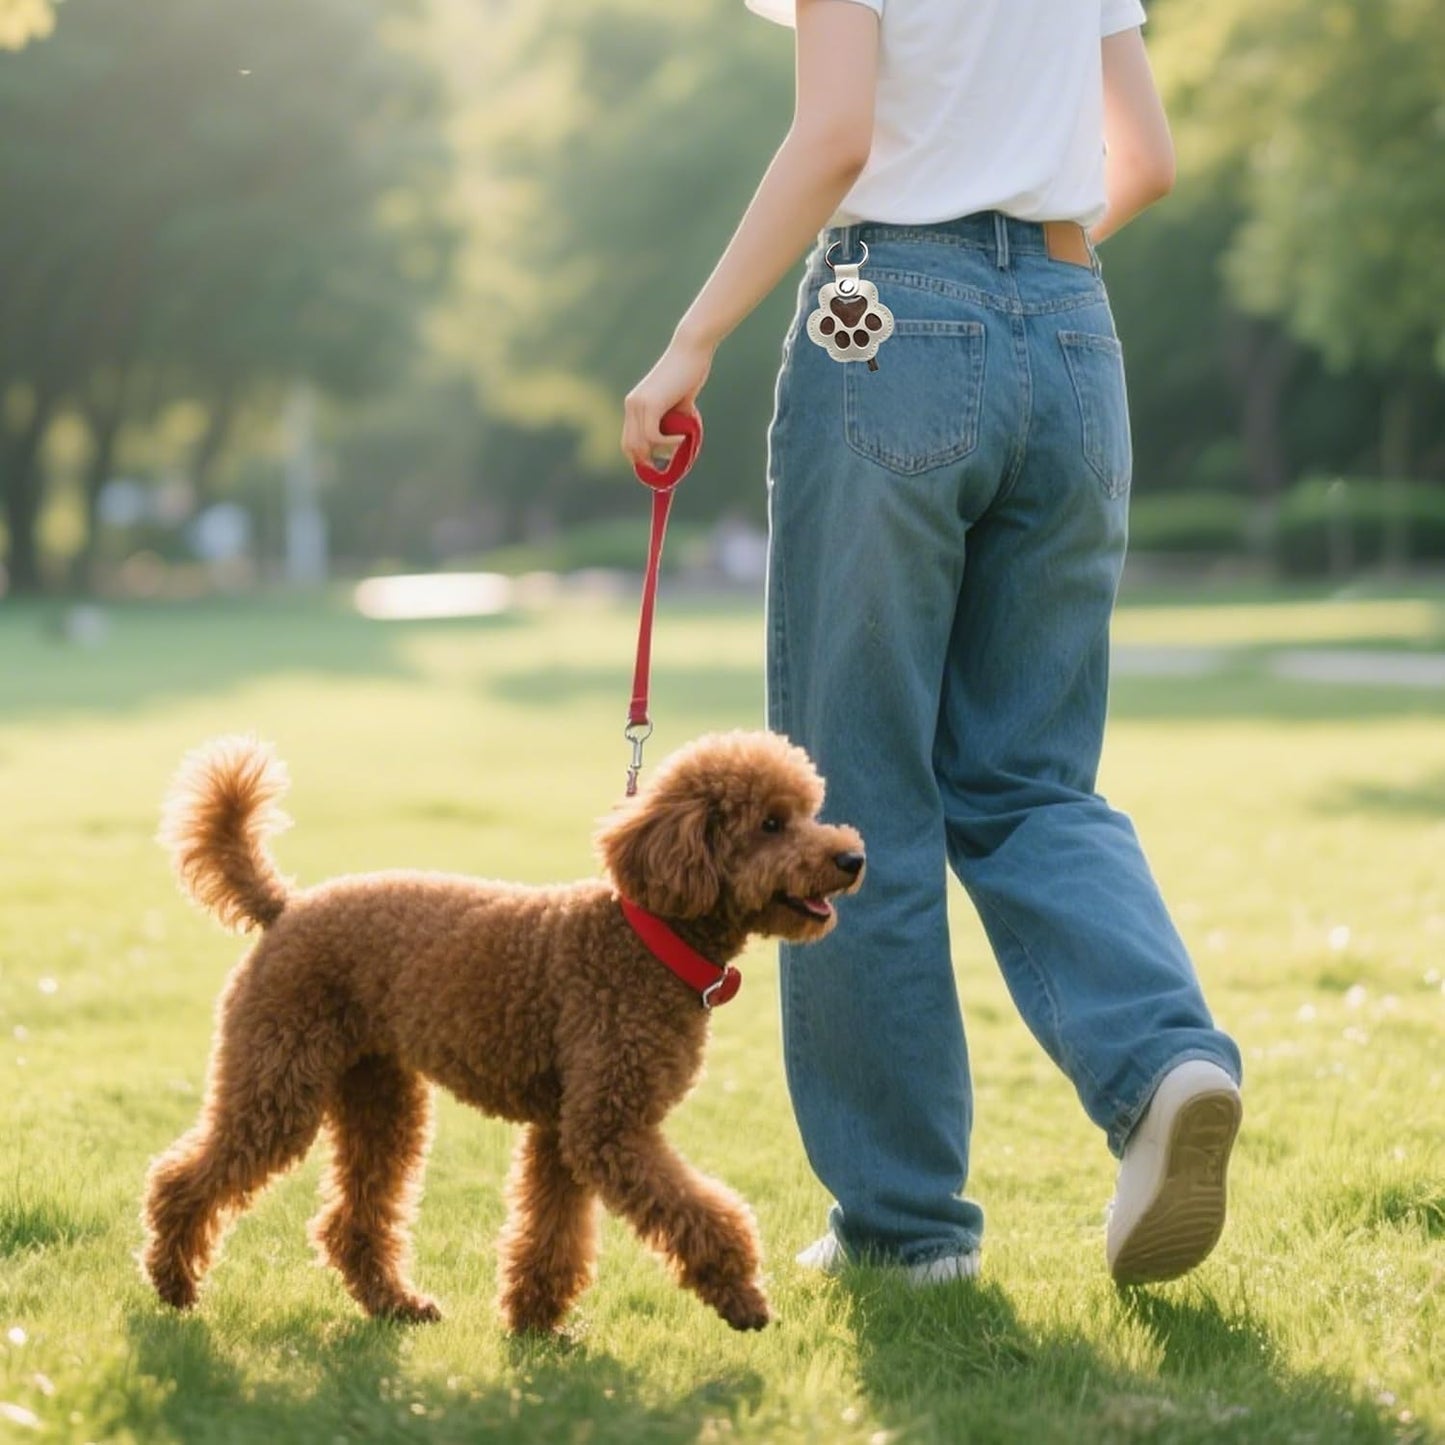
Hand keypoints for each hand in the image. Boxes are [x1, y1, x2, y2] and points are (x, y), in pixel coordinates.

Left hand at [621, 331, 713, 471]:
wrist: (691, 349)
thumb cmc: (689, 372)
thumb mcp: (679, 403)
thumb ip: (675, 422)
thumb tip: (679, 443)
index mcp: (634, 405)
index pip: (628, 442)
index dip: (640, 459)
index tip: (658, 468)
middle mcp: (632, 405)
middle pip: (630, 447)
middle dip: (648, 463)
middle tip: (668, 467)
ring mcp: (638, 404)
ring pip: (640, 444)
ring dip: (661, 452)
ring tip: (681, 445)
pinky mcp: (650, 404)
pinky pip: (653, 436)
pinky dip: (668, 443)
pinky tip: (683, 438)